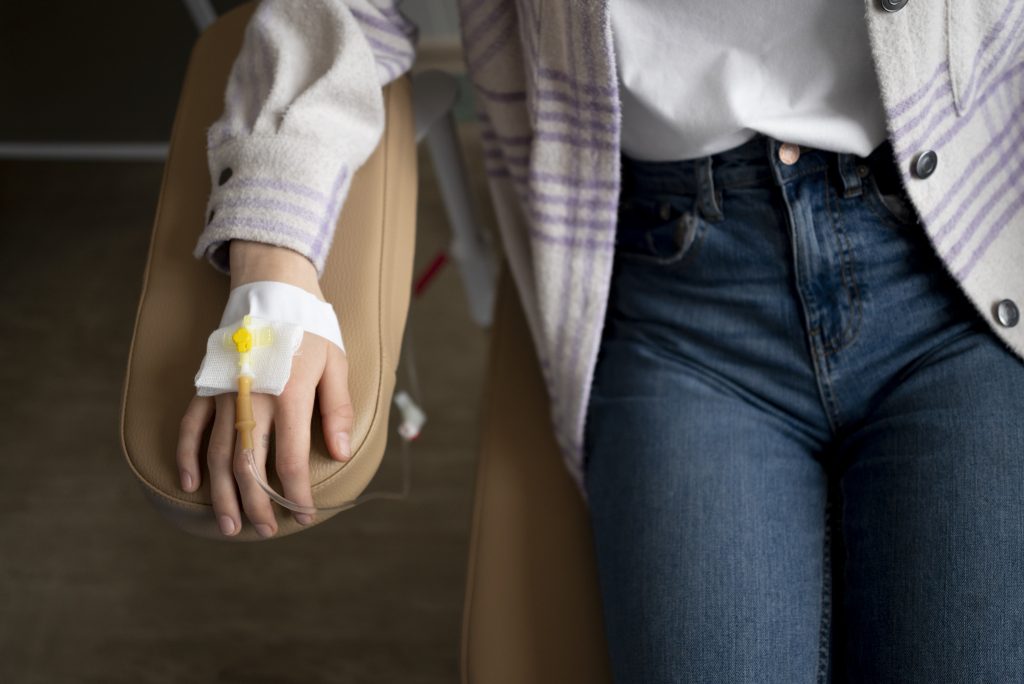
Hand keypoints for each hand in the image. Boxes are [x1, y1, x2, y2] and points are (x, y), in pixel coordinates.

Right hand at [175, 240, 353, 536]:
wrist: (272, 291)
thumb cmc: (310, 331)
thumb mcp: (335, 365)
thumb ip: (336, 410)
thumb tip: (339, 453)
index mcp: (289, 396)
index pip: (290, 458)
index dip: (296, 492)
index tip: (302, 514)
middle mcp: (253, 400)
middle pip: (250, 466)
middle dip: (257, 504)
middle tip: (266, 530)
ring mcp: (225, 395)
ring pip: (219, 455)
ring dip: (223, 493)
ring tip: (230, 524)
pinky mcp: (208, 388)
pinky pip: (191, 427)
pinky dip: (188, 456)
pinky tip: (190, 483)